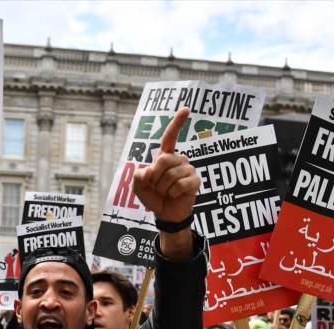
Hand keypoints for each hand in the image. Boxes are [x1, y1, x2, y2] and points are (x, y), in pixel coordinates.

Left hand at [132, 107, 198, 222]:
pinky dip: (174, 192)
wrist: (165, 214)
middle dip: (156, 177)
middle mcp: (178, 160)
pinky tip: (176, 195)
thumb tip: (150, 170)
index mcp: (164, 157)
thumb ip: (139, 176)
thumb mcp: (138, 186)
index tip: (187, 109)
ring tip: (167, 192)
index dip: (177, 123)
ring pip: (172, 174)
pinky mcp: (195, 181)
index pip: (170, 137)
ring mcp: (188, 170)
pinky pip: (181, 184)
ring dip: (164, 188)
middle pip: (164, 160)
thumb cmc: (153, 197)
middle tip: (157, 187)